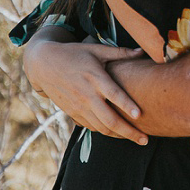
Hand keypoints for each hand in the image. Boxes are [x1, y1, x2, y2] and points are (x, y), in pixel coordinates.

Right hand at [24, 38, 146, 141]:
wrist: (44, 65)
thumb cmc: (74, 54)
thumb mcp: (95, 49)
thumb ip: (120, 53)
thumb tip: (143, 50)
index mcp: (95, 77)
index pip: (113, 94)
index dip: (127, 105)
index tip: (140, 115)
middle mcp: (87, 95)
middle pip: (109, 119)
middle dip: (128, 132)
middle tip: (145, 140)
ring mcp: (79, 106)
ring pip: (101, 128)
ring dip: (119, 135)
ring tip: (136, 138)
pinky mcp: (73, 113)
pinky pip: (91, 127)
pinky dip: (105, 132)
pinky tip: (117, 132)